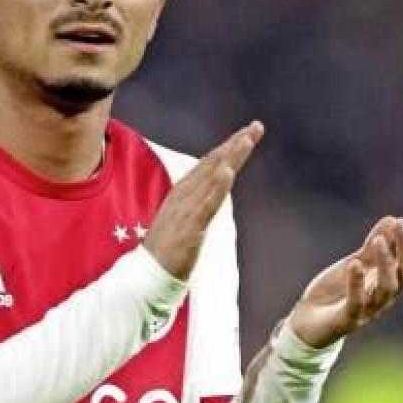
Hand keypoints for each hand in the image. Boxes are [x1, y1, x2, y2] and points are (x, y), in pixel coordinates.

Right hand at [144, 122, 263, 280]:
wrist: (146, 276)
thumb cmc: (164, 251)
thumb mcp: (181, 219)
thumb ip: (195, 204)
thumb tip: (210, 194)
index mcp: (182, 193)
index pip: (208, 164)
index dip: (228, 147)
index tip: (246, 133)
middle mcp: (184, 195)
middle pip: (213, 163)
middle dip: (235, 144)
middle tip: (256, 126)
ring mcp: (187, 209)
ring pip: (212, 177)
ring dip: (230, 156)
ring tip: (246, 138)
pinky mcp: (191, 226)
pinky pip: (207, 203)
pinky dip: (218, 186)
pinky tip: (229, 171)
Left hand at [288, 216, 402, 347]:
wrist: (308, 323)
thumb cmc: (335, 292)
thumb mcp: (355, 263)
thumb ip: (372, 247)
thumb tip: (392, 219)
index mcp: (388, 281)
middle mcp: (384, 296)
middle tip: (401, 223)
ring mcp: (369, 309)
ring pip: (388, 288)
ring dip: (385, 263)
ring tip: (378, 240)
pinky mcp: (348, 319)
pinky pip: (357, 302)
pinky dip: (357, 284)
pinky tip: (355, 264)